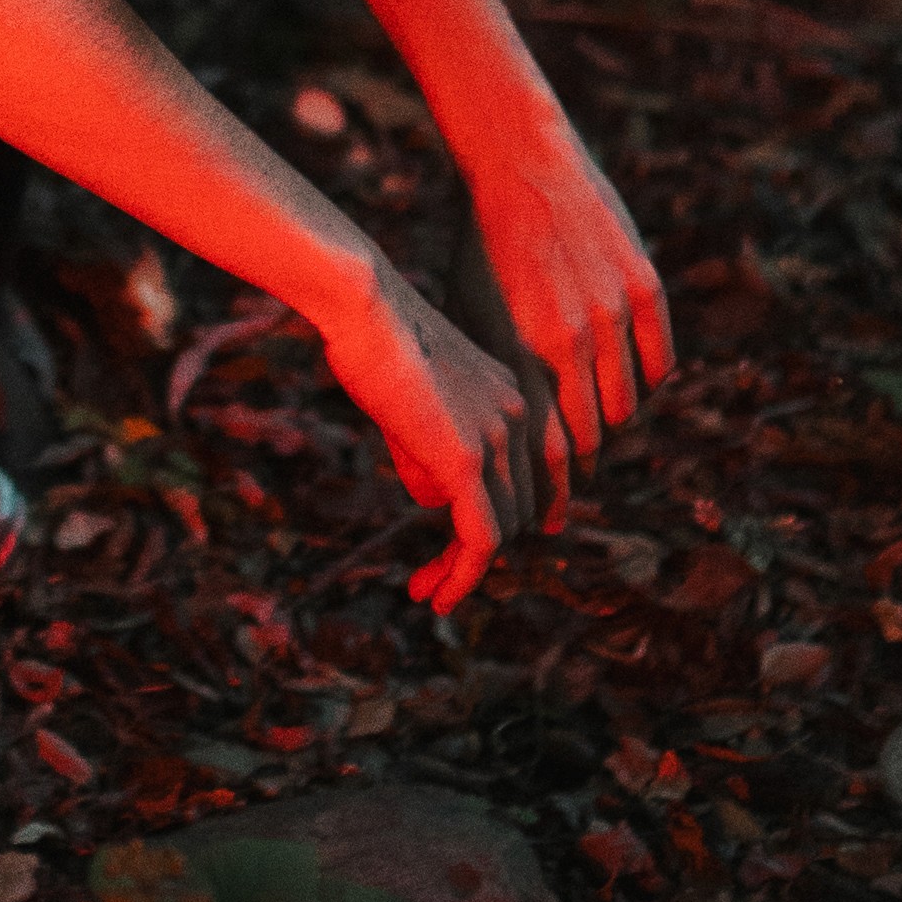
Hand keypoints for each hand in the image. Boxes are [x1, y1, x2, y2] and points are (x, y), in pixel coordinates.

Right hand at [310, 254, 545, 612]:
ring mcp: (498, 440)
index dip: (517, 516)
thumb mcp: (413, 396)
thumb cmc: (373, 335)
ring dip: (463, 569)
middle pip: (516, 506)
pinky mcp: (467, 461)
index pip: (535, 473)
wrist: (365, 305)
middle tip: (434, 579)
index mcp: (514, 395)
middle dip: (478, 548)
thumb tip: (435, 498)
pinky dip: (463, 576)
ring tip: (424, 590)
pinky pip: (481, 538)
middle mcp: (519, 418)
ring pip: (499, 528)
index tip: (482, 548)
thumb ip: (431, 445)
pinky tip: (438, 596)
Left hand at [448, 108, 674, 519]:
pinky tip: (624, 385)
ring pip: (626, 407)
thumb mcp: (469, 316)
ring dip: (611, 427)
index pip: (547, 452)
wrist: (519, 163)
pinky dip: (644, 384)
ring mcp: (613, 314)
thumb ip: (491, 377)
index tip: (545, 520)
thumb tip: (490, 447)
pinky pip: (659, 365)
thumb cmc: (479, 245)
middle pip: (590, 439)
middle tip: (569, 484)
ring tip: (595, 434)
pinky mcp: (645, 288)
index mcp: (519, 352)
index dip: (549, 495)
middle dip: (578, 469)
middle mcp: (569, 341)